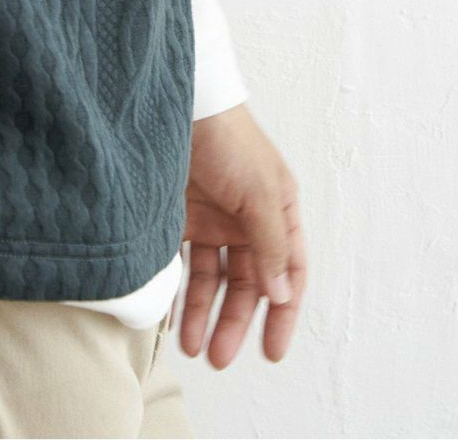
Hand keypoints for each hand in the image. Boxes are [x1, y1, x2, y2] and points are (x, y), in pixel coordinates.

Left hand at [174, 104, 304, 367]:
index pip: (288, 273)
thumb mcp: (260, 192)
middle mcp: (246, 220)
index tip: (271, 351)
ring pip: (210, 278)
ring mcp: (211, 217)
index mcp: (277, 212)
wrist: (177, 101)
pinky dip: (175, 291)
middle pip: (246, 283)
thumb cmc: (228, 139)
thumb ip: (270, 244)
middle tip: (219, 356)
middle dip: (234, 321)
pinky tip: (168, 318)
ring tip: (191, 346)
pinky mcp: (177, 214)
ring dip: (203, 312)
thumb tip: (281, 294)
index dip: (283, 313)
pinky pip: (178, 263)